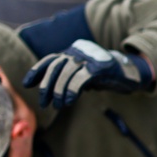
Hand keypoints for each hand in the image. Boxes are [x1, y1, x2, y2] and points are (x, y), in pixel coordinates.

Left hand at [22, 39, 153, 108]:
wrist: (129, 74)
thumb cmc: (104, 76)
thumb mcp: (82, 75)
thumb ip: (67, 76)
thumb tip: (47, 88)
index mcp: (73, 51)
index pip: (51, 60)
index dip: (38, 71)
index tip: (27, 84)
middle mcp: (79, 51)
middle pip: (56, 67)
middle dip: (47, 86)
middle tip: (44, 104)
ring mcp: (90, 58)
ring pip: (66, 73)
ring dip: (58, 92)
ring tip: (57, 106)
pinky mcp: (99, 67)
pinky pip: (79, 79)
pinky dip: (71, 91)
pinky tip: (68, 102)